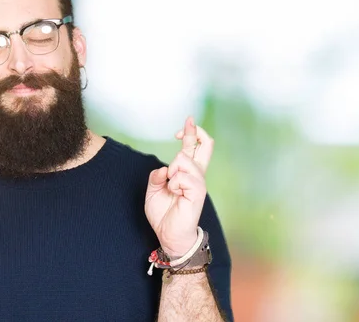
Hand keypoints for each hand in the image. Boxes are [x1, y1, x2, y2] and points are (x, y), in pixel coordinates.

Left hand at [145, 116, 213, 256]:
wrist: (169, 235)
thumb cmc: (164, 213)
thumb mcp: (153, 190)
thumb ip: (156, 176)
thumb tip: (164, 169)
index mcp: (187, 172)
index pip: (194, 147)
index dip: (190, 133)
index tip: (183, 126)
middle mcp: (196, 175)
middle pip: (206, 145)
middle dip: (195, 132)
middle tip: (186, 124)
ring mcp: (198, 183)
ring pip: (185, 159)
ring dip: (172, 169)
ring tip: (171, 186)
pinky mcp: (198, 193)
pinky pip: (183, 177)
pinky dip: (174, 183)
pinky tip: (175, 193)